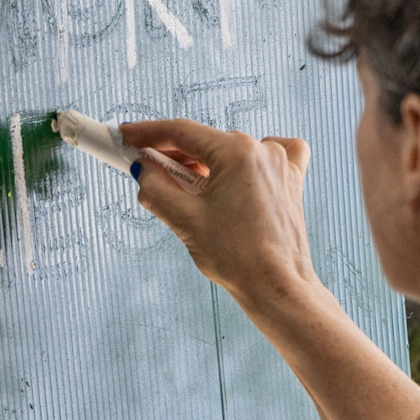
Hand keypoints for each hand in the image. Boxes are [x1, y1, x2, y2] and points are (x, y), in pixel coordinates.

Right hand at [117, 118, 321, 311]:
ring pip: (231, 151)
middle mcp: (262, 151)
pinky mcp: (291, 182)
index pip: (181, 132)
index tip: (128, 135)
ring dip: (207, 164)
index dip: (148, 133)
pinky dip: (249, 161)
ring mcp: (281, 165)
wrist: (276, 287)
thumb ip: (156, 188)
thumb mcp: (185, 220)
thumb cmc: (239, 259)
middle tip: (148, 171)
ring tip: (189, 191)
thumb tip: (143, 170)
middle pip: (205, 142)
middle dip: (174, 155)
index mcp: (237, 153)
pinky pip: (270, 156)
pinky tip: (238, 176)